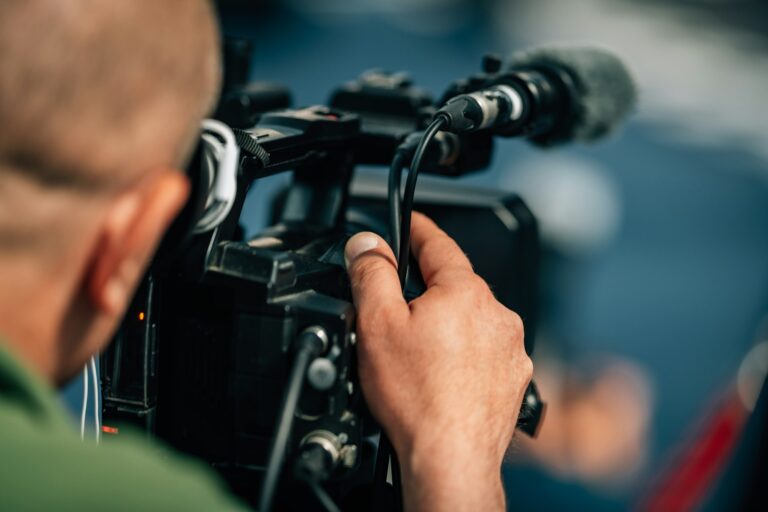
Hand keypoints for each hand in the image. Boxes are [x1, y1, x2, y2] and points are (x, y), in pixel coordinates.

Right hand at [345, 212, 532, 511]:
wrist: (450, 458)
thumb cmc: (417, 399)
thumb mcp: (376, 324)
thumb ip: (372, 274)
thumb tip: (367, 243)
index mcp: (464, 292)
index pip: (438, 244)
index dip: (418, 229)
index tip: (408, 221)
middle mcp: (496, 314)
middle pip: (455, 284)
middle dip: (428, 286)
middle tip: (397, 304)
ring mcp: (510, 347)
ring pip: (471, 318)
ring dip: (448, 322)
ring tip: (418, 352)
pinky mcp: (514, 376)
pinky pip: (486, 349)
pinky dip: (465, 352)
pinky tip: (442, 373)